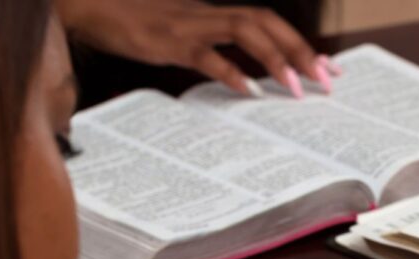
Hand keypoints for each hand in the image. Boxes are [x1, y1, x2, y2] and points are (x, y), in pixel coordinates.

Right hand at [56, 0, 335, 96]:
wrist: (91, 5)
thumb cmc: (136, 22)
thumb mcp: (182, 34)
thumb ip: (213, 47)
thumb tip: (245, 75)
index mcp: (215, 13)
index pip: (268, 23)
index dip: (300, 43)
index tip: (327, 68)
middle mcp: (208, 14)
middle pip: (266, 22)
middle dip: (299, 50)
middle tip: (325, 80)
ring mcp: (190, 25)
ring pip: (244, 31)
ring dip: (274, 59)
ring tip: (295, 88)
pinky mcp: (168, 41)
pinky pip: (205, 54)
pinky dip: (229, 71)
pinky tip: (246, 91)